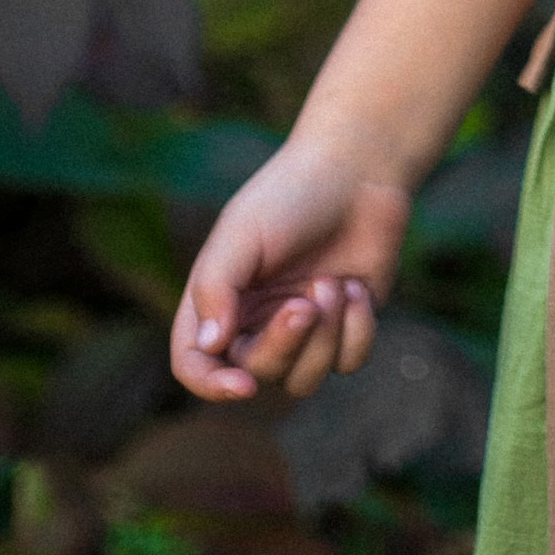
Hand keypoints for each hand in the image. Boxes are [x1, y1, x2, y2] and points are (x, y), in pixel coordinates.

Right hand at [168, 135, 411, 403]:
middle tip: (305, 304)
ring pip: (304, 379)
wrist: (359, 169)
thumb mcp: (241, 233)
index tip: (242, 385)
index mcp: (219, 301)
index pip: (195, 364)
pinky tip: (358, 288)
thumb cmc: (291, 195)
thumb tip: (209, 346)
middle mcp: (256, 321)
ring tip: (335, 284)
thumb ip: (215, 288)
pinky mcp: (346, 325)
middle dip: (283, 345)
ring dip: (324, 337)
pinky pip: (348, 362)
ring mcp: (304, 328)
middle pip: (256, 374)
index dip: (211, 385)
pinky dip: (357, 331)